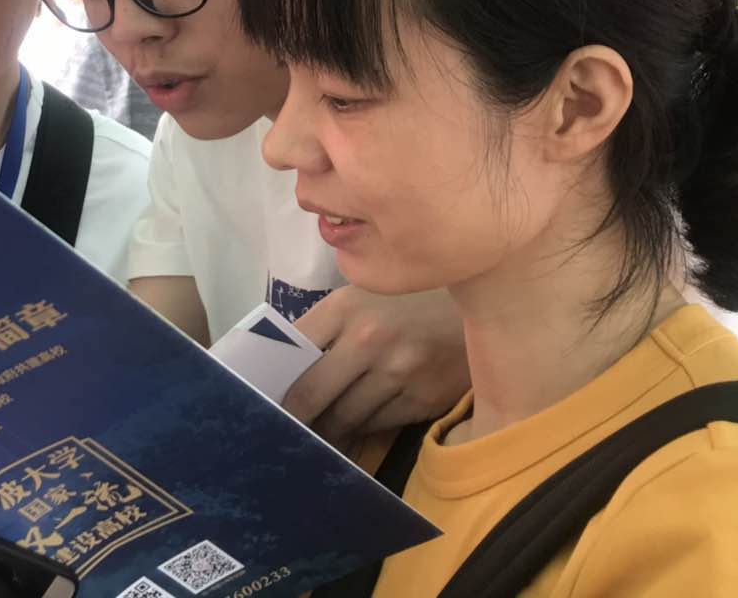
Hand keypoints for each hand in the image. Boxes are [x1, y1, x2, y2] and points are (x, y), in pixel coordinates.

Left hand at [283, 286, 468, 449]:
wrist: (482, 305)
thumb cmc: (407, 303)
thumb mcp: (362, 299)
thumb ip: (324, 329)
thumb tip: (282, 372)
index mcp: (343, 307)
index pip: (289, 352)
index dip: (270, 380)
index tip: (256, 399)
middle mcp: (368, 338)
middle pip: (310, 395)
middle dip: (291, 418)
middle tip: (276, 432)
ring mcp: (398, 371)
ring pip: (343, 417)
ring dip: (325, 431)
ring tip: (311, 438)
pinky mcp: (423, 398)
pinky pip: (376, 425)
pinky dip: (359, 431)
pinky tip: (351, 434)